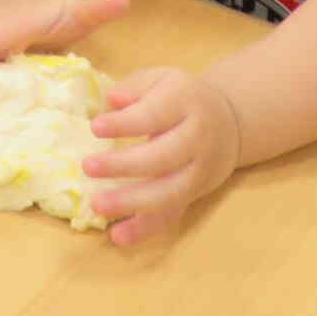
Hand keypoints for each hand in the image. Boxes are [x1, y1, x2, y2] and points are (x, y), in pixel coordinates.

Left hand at [85, 67, 242, 246]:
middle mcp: (196, 140)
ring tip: (97, 205)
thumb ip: (136, 87)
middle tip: (87, 167)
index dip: (125, 123)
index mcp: (185, 104)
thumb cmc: (181, 97)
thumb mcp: (162, 79)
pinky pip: (171, 215)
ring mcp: (197, 172)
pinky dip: (145, 229)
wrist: (229, 122)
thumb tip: (112, 100)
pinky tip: (118, 236)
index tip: (95, 127)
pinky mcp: (193, 195)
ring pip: (169, 193)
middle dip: (125, 166)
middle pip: (163, 158)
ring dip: (133, 203)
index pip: (154, 116)